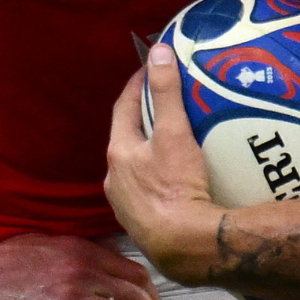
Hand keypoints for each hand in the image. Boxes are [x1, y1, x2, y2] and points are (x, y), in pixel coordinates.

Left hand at [104, 43, 222, 282]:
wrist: (184, 248)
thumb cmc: (176, 188)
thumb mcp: (173, 135)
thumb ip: (166, 94)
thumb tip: (158, 52)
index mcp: (118, 152)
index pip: (123, 108)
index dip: (137, 86)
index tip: (151, 70)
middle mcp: (115, 179)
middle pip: (127, 140)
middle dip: (143, 121)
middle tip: (165, 106)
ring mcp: (126, 205)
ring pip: (136, 170)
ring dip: (150, 155)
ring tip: (173, 144)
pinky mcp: (141, 226)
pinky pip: (148, 194)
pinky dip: (159, 182)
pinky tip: (177, 184)